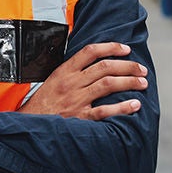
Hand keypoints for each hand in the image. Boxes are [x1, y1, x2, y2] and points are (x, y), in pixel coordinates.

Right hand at [18, 42, 146, 120]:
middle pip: (105, 67)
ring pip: (108, 84)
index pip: (90, 51)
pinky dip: (122, 107)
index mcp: (64, 71)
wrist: (29, 125)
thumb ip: (71, 72)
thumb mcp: (52, 81)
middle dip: (127, 66)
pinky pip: (105, 110)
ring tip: (142, 83)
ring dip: (129, 82)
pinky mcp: (80, 117)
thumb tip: (92, 64)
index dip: (111, 47)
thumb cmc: (41, 105)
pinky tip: (134, 105)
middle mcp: (71, 83)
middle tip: (141, 69)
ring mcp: (76, 100)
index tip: (125, 49)